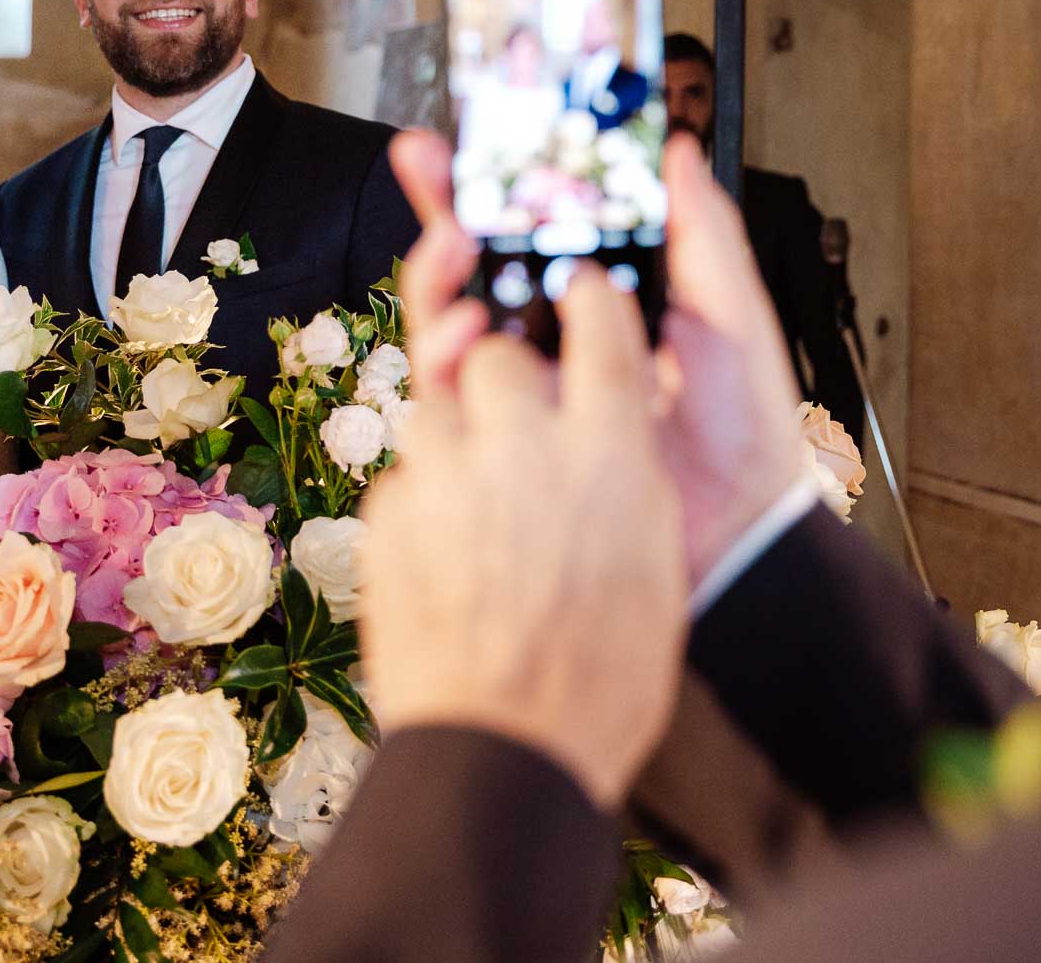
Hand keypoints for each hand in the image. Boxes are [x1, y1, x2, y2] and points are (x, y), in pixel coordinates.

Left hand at [359, 267, 688, 809]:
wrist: (502, 750)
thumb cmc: (597, 675)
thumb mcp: (652, 561)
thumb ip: (623, 471)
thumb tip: (604, 427)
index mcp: (608, 452)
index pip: (597, 321)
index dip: (586, 298)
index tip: (579, 290)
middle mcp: (523, 443)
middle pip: (496, 350)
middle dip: (503, 371)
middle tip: (518, 418)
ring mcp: (445, 473)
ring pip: (435, 399)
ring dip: (457, 428)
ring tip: (481, 494)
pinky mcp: (388, 511)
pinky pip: (406, 471)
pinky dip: (425, 493)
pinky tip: (450, 549)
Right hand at [387, 131, 803, 587]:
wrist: (740, 531)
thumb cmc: (748, 432)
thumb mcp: (733, 314)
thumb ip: (702, 234)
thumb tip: (675, 151)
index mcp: (607, 301)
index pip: (544, 229)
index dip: (510, 180)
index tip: (486, 129)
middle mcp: (556, 340)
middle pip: (481, 262)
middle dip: (445, 205)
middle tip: (428, 162)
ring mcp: (525, 389)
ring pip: (453, 317)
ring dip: (438, 268)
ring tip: (449, 235)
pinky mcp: (505, 439)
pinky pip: (453, 391)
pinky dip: (444, 349)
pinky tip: (464, 322)